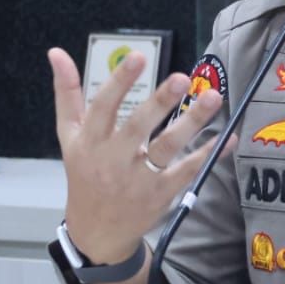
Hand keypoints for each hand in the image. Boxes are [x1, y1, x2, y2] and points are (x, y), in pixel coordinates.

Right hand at [49, 47, 227, 265]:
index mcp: (89, 141)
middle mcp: (113, 159)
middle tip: (181, 78)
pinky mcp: (161, 194)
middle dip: (159, 102)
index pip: (103, 107)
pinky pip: (187, 171)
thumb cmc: (84, 174)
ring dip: (191, 123)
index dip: (119, 82)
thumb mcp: (68, 136)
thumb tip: (56, 52)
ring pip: (166, 148)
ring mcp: (138, 178)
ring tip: (212, 98)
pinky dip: (208, 155)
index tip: (138, 57)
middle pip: (138, 127)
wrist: (96, 231)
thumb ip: (67, 94)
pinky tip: (227, 137)